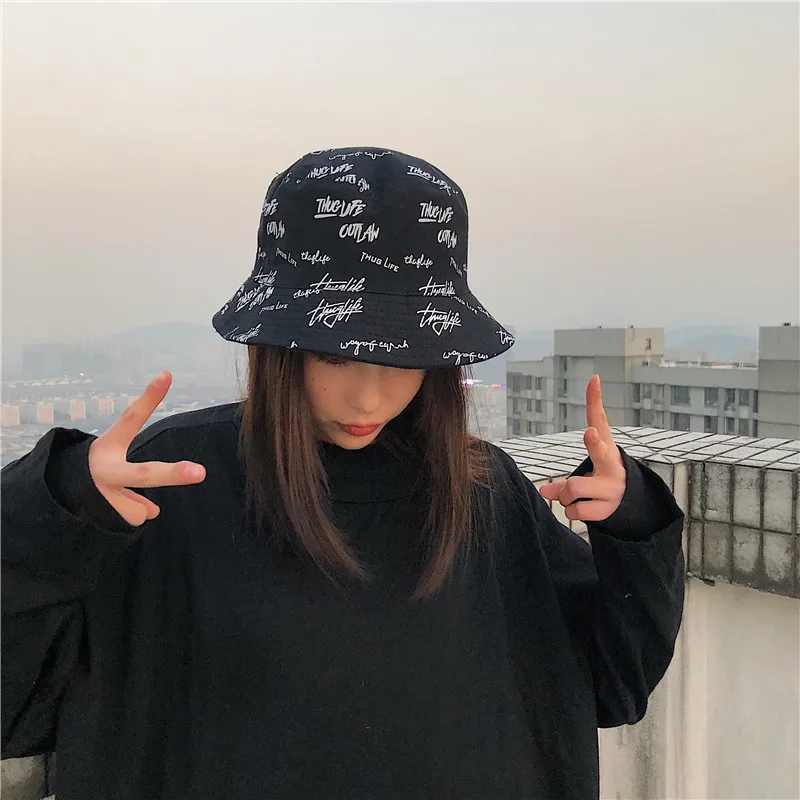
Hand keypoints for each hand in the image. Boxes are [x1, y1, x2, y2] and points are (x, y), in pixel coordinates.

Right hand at [88, 371, 205, 525]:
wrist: (50, 499)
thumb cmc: (90, 474)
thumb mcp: (112, 469)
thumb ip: (135, 481)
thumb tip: (152, 511)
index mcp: (107, 448)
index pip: (130, 418)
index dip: (149, 398)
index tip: (167, 375)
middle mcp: (105, 471)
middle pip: (144, 474)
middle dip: (173, 475)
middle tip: (200, 473)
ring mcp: (102, 496)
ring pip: (140, 508)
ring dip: (132, 505)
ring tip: (110, 499)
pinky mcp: (101, 517)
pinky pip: (134, 519)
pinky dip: (126, 518)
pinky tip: (106, 512)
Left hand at [538, 374, 625, 521]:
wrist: (631, 506)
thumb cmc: (601, 481)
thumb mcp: (586, 473)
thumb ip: (562, 482)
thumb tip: (543, 492)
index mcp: (606, 448)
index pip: (600, 419)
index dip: (595, 399)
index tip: (593, 379)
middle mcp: (612, 465)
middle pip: (600, 452)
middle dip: (595, 443)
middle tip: (590, 433)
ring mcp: (612, 488)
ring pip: (572, 488)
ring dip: (565, 497)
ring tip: (577, 498)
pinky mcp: (608, 508)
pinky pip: (574, 511)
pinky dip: (571, 512)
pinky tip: (584, 509)